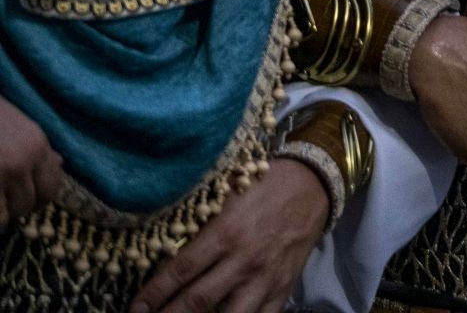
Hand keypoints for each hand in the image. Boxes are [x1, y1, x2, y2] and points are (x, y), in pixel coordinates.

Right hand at [0, 98, 60, 229]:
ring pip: (9, 215)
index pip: (52, 188)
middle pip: (30, 205)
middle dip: (16, 210)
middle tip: (3, 203)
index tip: (25, 204)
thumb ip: (39, 148)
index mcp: (37, 145)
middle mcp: (23, 161)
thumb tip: (60, 162)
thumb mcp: (21, 126)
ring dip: (1, 215)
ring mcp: (1, 173)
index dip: (38, 201)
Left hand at [130, 158, 328, 312]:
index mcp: (226, 234)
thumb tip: (166, 248)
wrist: (314, 184)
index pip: (180, 272)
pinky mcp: (284, 287)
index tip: (134, 308)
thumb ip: (201, 225)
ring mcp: (266, 278)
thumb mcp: (227, 196)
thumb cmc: (264, 185)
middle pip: (197, 301)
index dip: (153, 294)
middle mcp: (244, 260)